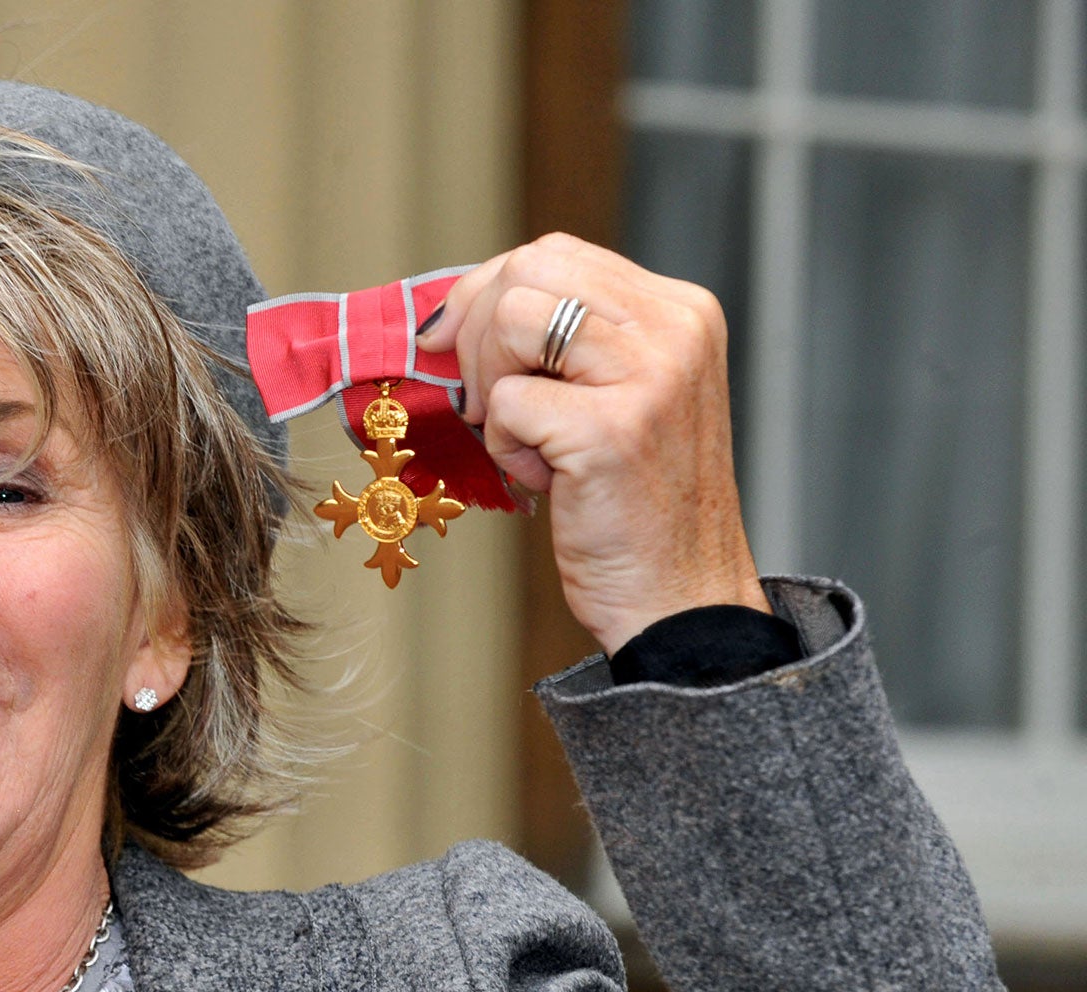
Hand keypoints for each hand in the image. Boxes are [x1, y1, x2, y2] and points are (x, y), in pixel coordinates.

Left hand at [417, 233, 767, 654]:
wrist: (680, 599)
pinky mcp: (612, 429)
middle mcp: (674, 329)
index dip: (486, 294)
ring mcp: (650, 375)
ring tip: (530, 444)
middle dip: (479, 337)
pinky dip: (506, 447)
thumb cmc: (635, 509)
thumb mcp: (616, 398)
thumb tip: (451, 315)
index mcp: (679, 312)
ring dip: (494, 389)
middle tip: (488, 405)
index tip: (455, 344)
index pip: (554, 253)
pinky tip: (549, 480)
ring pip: (514, 320)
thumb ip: (565, 345)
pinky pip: (508, 402)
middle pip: (528, 270)